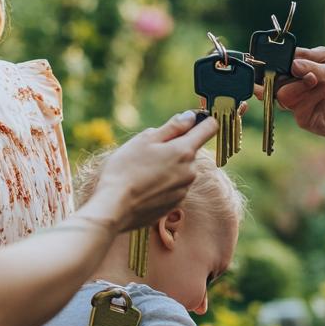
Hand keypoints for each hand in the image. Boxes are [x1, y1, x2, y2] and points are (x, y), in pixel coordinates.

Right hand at [86, 110, 216, 231]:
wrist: (114, 208)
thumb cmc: (125, 169)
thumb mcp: (145, 140)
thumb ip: (172, 127)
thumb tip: (190, 117)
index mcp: (185, 151)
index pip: (210, 128)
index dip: (202, 120)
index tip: (190, 120)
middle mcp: (191, 171)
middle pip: (191, 150)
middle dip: (176, 145)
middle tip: (150, 150)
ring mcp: (184, 189)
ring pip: (182, 168)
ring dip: (170, 165)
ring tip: (144, 170)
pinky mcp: (175, 204)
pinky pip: (174, 186)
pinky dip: (164, 182)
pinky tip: (145, 185)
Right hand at [272, 46, 324, 142]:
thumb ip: (317, 66)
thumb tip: (293, 65)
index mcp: (305, 67)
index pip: (283, 61)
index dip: (281, 59)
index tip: (285, 58)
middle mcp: (298, 86)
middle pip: (277, 79)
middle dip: (289, 73)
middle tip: (310, 71)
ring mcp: (301, 103)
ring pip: (283, 95)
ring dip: (300, 85)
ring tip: (320, 80)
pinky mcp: (307, 120)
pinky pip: (299, 108)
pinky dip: (313, 95)